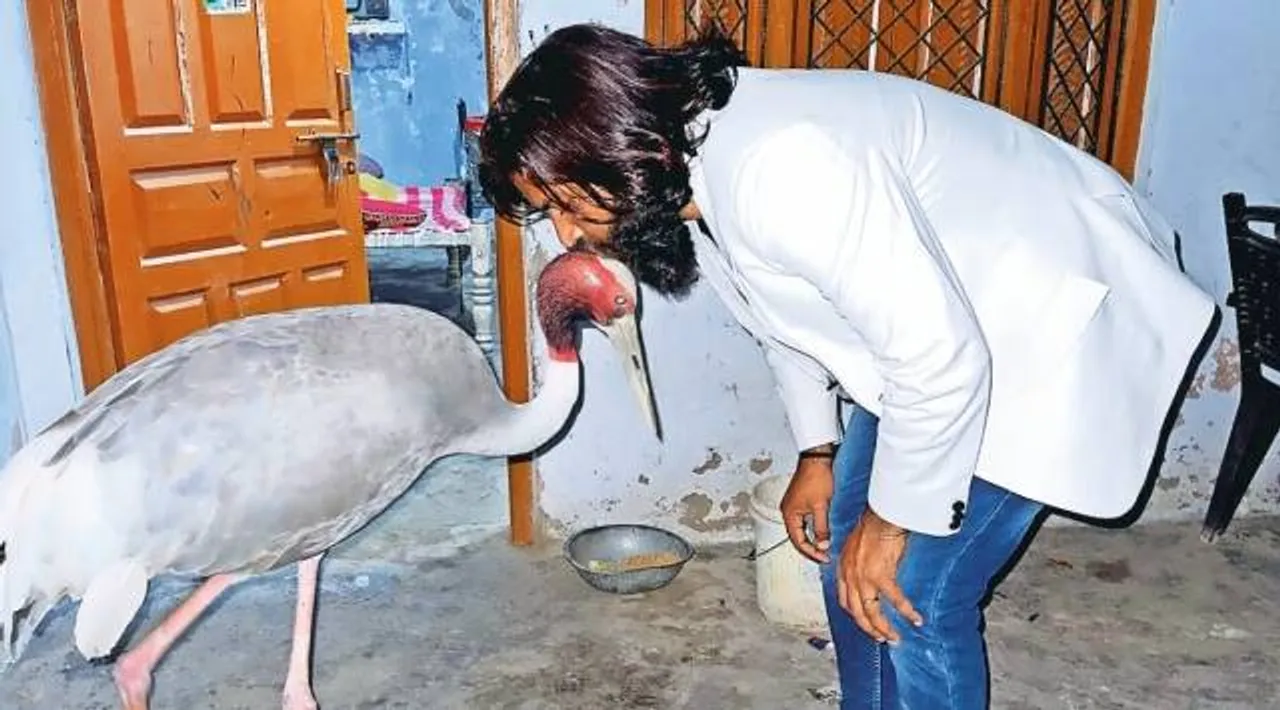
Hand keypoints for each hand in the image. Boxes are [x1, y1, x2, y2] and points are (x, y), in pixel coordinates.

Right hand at [779, 457, 834, 562]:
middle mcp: (788, 511)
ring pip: (801, 529)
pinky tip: (821, 532)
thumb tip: (822, 544)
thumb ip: (821, 528)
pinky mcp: (799, 501)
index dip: (812, 552)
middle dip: (811, 548)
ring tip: (824, 547)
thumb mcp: (822, 506)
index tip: (824, 558)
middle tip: (825, 556)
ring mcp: (793, 506)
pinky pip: (804, 521)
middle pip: (797, 537)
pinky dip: (812, 529)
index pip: (798, 541)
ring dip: (812, 539)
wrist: (817, 459)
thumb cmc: (817, 477)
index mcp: (789, 514)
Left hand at [837, 507, 923, 642]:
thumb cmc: (873, 524)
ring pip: (871, 613)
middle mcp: (850, 576)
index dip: (854, 614)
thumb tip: (868, 569)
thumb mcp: (857, 544)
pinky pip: (895, 600)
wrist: (881, 514)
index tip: (864, 622)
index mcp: (843, 568)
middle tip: (880, 638)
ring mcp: (863, 578)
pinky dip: (906, 612)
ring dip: (883, 629)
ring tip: (894, 638)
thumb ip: (858, 561)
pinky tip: (915, 619)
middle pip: (856, 612)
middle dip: (868, 629)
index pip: (844, 600)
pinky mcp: (880, 576)